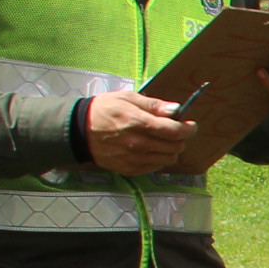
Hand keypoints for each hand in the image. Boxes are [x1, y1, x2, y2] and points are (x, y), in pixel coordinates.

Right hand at [79, 90, 195, 175]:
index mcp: (138, 123)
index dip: (188, 129)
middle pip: (175, 147)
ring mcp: (133, 158)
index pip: (174, 131)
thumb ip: (154, 105)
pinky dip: (158, 159)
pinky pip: (154, 167)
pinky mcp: (129, 169)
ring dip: (170, 150)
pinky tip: (150, 149)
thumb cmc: (104, 109)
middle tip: (173, 131)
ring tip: (161, 141)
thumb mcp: (128, 98)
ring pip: (167, 159)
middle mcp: (137, 143)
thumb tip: (176, 109)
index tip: (190, 125)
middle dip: (179, 138)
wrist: (79, 130)